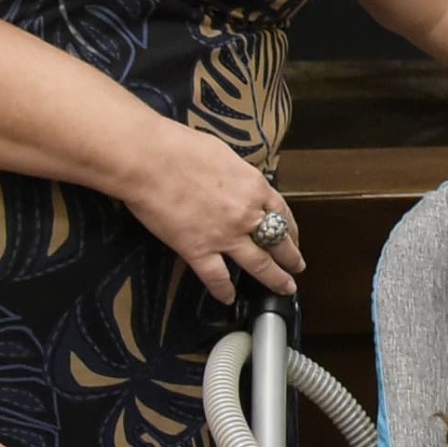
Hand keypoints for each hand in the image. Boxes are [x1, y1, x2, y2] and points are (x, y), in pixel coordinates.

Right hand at [117, 114, 304, 299]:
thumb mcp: (224, 155)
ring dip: (275, 278)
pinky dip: (224, 290)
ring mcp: (225, 235)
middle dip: (291, 257)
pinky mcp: (198, 250)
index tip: (294, 237)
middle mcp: (247, 213)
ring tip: (284, 288)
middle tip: (298, 267)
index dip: (291, 229)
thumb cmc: (180, 148)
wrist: (149, 160)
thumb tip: (237, 183)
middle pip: (278, 241)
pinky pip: (217, 277)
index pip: (282, 212)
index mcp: (254, 186)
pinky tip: (229, 298)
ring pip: (259, 264)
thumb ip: (237, 176)